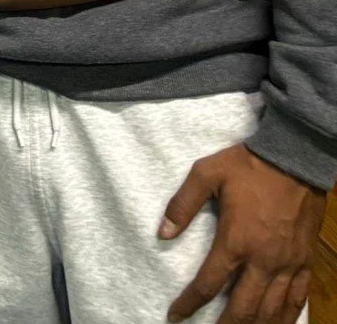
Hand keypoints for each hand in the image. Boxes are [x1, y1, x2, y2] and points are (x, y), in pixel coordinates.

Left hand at [161, 143, 324, 322]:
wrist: (293, 159)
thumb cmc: (247, 165)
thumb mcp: (206, 174)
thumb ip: (182, 204)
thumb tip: (162, 233)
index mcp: (235, 241)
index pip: (208, 284)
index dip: (189, 304)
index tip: (175, 316)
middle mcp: (263, 261)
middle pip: (243, 308)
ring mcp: (288, 264)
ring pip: (272, 311)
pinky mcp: (305, 262)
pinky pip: (298, 299)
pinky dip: (286, 318)